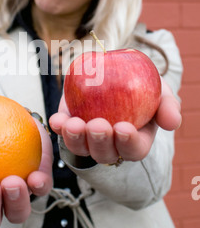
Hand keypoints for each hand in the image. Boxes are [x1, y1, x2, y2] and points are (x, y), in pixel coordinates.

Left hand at [49, 78, 180, 164]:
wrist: (115, 73)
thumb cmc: (142, 86)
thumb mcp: (160, 91)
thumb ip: (168, 106)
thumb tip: (171, 123)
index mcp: (135, 141)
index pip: (134, 149)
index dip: (128, 143)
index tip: (123, 128)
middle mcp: (110, 145)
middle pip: (104, 153)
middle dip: (100, 142)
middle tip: (98, 125)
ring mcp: (87, 138)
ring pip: (80, 148)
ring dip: (75, 139)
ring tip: (73, 125)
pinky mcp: (69, 126)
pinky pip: (61, 132)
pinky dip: (58, 127)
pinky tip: (56, 120)